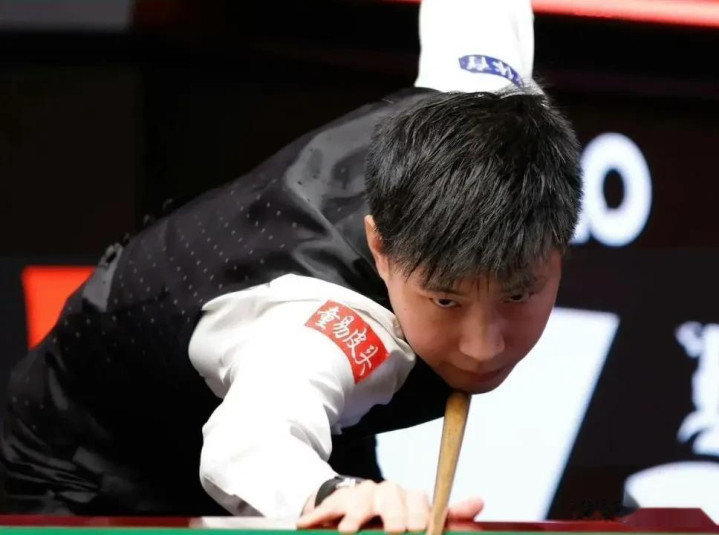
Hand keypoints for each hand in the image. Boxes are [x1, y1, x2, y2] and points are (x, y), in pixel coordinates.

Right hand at [296, 479, 483, 532]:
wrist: (356, 510)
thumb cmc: (394, 521)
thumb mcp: (422, 520)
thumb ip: (448, 517)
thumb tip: (479, 502)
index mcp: (409, 499)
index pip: (419, 501)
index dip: (421, 516)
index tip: (420, 531)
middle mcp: (387, 492)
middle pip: (391, 497)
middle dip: (392, 516)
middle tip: (395, 532)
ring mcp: (360, 495)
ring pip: (360, 501)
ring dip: (354, 518)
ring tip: (350, 532)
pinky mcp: (335, 501)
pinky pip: (327, 507)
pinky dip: (317, 516)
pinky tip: (305, 524)